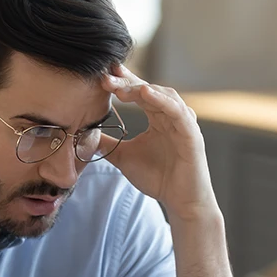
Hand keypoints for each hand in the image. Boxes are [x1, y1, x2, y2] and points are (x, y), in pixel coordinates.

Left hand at [101, 65, 218, 220]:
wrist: (181, 202)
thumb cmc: (158, 178)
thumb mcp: (124, 157)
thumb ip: (108, 144)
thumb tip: (85, 135)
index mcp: (157, 117)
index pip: (138, 93)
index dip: (122, 82)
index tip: (102, 75)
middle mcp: (171, 115)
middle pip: (148, 90)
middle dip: (126, 82)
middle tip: (106, 77)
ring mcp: (183, 122)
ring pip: (163, 95)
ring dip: (141, 88)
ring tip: (121, 86)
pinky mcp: (191, 133)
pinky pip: (177, 112)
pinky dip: (162, 100)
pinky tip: (145, 93)